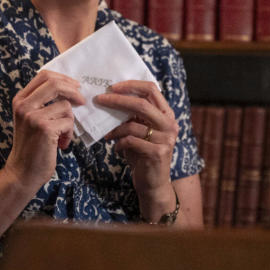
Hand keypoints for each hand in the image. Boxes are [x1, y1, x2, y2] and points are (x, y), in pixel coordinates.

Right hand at [3, 70, 84, 191]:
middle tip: (82, 101)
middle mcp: (24, 105)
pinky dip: (69, 134)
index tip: (74, 86)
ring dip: (70, 121)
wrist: (22, 171)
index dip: (63, 78)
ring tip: (63, 134)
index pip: (43, 76)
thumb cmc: (31, 145)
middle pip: (54, 83)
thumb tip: (70, 88)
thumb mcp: (30, 118)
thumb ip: (42, 102)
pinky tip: (62, 144)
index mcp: (20, 100)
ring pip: (65, 106)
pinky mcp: (44, 128)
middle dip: (73, 91)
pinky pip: (68, 122)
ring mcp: (33, 116)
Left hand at [94, 80, 178, 217]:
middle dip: (117, 100)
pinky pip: (130, 141)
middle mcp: (170, 124)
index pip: (151, 89)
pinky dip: (119, 143)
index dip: (131, 85)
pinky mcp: (158, 152)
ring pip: (133, 124)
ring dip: (115, 128)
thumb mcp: (139, 131)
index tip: (112, 86)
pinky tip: (117, 149)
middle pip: (142, 103)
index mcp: (167, 114)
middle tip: (99, 99)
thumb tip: (109, 98)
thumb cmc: (142, 154)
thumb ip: (132, 116)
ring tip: (108, 134)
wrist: (153, 183)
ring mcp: (166, 139)